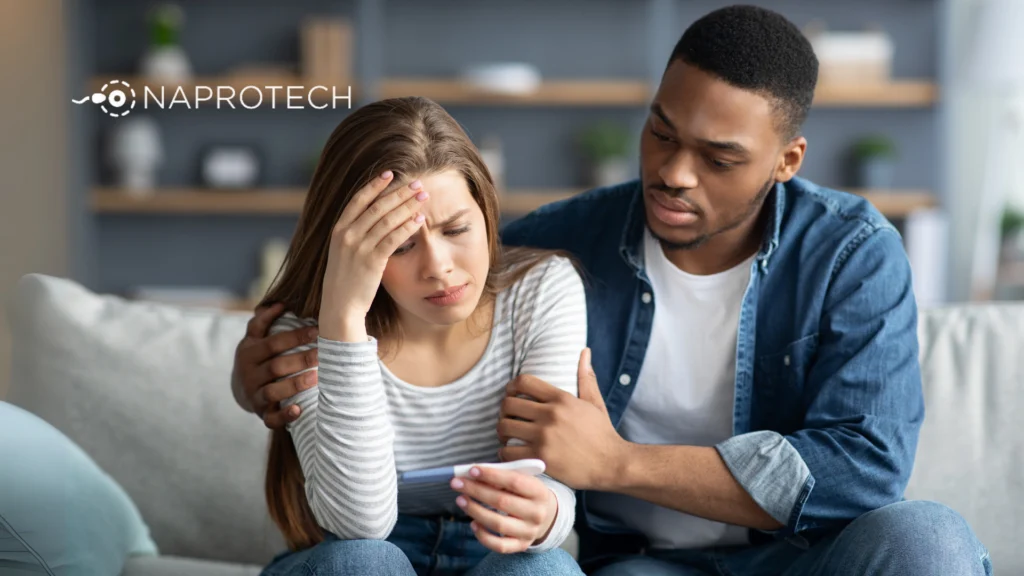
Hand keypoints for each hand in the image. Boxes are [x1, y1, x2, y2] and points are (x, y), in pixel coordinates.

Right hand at [232, 302, 320, 428]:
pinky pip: (271, 418)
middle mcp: (249, 375)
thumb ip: (263, 321)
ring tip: (318, 377)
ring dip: (296, 385)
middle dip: (301, 359)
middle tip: (324, 353)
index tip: (317, 331)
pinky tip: (299, 410)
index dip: (295, 337)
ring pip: (273, 392)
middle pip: (276, 367)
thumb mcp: (254, 338)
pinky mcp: (262, 413)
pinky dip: (284, 416)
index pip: (273, 343)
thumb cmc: (257, 358)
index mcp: (248, 353)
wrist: (241, 389)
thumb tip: (280, 303)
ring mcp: (255, 396)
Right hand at [319, 170, 428, 340]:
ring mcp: (359, 248)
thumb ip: (353, 233)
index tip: (390, 173)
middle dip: (399, 193)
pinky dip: (408, 227)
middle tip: (417, 184)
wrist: (339, 307)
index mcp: (338, 230)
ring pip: (387, 220)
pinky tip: (420, 220)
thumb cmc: (344, 280)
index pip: (358, 200)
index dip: (375, 185)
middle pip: (377, 206)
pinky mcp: (372, 261)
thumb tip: (370, 218)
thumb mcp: (342, 252)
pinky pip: (393, 239)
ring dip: (407, 206)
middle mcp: (347, 235)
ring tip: (423, 197)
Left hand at [450, 466, 557, 553]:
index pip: (514, 481)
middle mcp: (537, 513)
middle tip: (457, 483)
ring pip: (498, 524)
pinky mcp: (520, 545)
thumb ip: (502, 477)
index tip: (472, 470)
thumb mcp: (522, 480)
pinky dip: (483, 536)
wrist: (546, 516)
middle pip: (502, 502)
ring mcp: (529, 532)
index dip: (491, 475)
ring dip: (475, 511)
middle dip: (476, 491)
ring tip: (460, 500)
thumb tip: (474, 476)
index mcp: (539, 492)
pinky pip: (499, 546)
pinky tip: (473, 524)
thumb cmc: (527, 493)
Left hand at [498, 348, 627, 489]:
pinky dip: (505, 452)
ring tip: (508, 436)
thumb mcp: (594, 403)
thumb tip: (584, 351)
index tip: (511, 395)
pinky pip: (508, 452)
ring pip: (505, 427)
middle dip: (504, 411)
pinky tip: (512, 453)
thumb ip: (585, 377)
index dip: (511, 387)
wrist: (612, 464)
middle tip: (508, 418)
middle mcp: (551, 415)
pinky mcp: (541, 458)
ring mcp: (544, 437)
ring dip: (502, 431)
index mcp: (561, 399)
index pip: (524, 381)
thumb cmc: (602, 434)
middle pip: (509, 404)